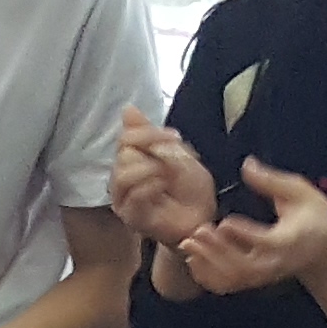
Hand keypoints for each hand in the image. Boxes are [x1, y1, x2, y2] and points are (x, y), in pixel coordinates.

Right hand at [103, 110, 217, 246]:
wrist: (203, 218)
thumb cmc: (191, 189)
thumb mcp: (177, 153)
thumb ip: (150, 133)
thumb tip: (127, 109)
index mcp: (133, 159)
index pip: (126, 137)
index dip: (149, 133)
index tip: (174, 138)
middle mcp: (123, 177)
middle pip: (124, 153)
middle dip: (153, 153)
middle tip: (173, 162)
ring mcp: (123, 198)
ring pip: (122, 173)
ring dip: (150, 170)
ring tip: (167, 176)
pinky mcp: (130, 216)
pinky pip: (132, 196)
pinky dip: (150, 187)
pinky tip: (164, 187)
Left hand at [175, 158, 326, 294]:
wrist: (323, 251)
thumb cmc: (313, 216)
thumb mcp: (300, 192)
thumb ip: (272, 181)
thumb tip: (247, 164)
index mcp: (290, 239)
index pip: (267, 242)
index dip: (245, 235)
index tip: (225, 222)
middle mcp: (275, 262)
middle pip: (244, 265)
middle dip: (218, 250)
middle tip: (199, 231)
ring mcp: (263, 275)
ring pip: (232, 278)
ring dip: (208, 263)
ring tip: (189, 243)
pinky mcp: (253, 280)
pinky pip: (228, 285)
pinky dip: (207, 276)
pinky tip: (192, 259)